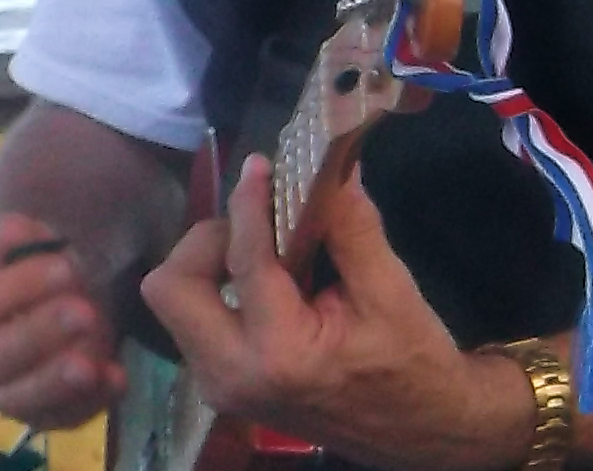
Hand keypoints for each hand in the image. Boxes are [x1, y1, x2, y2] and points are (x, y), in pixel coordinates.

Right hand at [0, 212, 127, 428]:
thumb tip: (11, 239)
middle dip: (40, 335)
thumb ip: (6, 236)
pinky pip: (56, 419)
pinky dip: (88, 403)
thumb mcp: (10, 236)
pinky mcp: (32, 416)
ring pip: (17, 400)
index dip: (16, 289)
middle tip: (84, 312)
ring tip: (92, 363)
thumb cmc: (19, 259)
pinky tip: (115, 378)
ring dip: (56, 381)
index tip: (64, 268)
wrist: (42, 292)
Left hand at [141, 155, 533, 470]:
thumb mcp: (390, 289)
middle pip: (170, 287)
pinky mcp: (222, 385)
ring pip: (175, 302)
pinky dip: (216, 285)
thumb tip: (326, 161)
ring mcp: (221, 386)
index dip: (248, 202)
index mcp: (280, 354)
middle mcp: (234, 376)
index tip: (259, 164)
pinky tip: (262, 275)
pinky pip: (192, 319)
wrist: (422, 430)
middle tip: (254, 221)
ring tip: (262, 245)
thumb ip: (349, 225)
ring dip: (208, 262)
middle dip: (205, 241)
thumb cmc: (410, 361)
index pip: (242, 259)